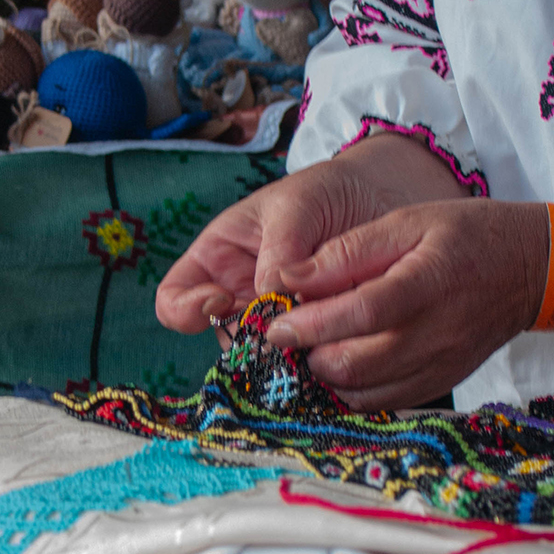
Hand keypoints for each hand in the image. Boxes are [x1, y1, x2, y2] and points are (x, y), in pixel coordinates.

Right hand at [155, 132, 470, 334]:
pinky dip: (324, 354)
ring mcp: (278, 323)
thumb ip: (281, 250)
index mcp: (217, 261)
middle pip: (225, 339)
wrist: (379, 200)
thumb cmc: (324, 193)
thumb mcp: (296, 207)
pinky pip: (308, 360)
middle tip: (289, 323)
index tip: (218, 300)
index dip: (185, 309)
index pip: (175, 300)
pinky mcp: (316, 339)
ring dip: (294, 348)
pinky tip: (347, 336)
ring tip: (329, 321)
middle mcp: (241, 300)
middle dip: (253, 337)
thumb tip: (271, 298)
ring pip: (270, 356)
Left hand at [264, 199, 547, 409]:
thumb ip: (346, 252)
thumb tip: (290, 277)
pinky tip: (342, 364)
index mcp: (426, 284)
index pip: (360, 314)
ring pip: (365, 393)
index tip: (275, 324)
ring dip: (327, 377)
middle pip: (356, 365)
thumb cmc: (465, 236)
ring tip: (313, 348)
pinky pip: (384, 403)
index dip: (311, 324)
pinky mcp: (441, 384)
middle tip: (290, 335)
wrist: (532, 271)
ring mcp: (440, 366)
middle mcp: (435, 334)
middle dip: (310, 355)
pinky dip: (353, 391)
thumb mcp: (406, 223)